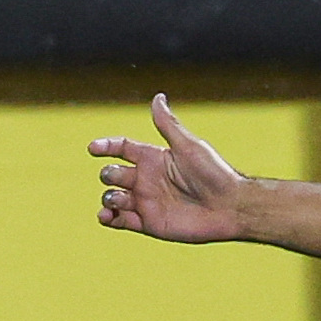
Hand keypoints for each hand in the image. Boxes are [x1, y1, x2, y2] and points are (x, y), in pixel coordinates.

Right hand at [90, 95, 247, 241]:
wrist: (228, 207)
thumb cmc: (213, 173)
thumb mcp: (188, 146)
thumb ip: (168, 125)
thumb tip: (157, 97)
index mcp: (155, 158)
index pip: (122, 148)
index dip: (106, 146)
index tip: (93, 148)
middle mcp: (147, 179)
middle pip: (112, 173)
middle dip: (108, 174)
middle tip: (122, 178)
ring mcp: (146, 201)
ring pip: (112, 197)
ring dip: (108, 197)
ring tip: (117, 200)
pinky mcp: (148, 223)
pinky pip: (119, 220)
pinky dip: (107, 218)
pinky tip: (106, 215)